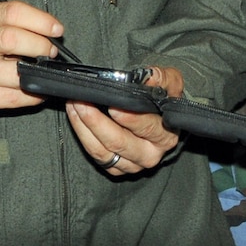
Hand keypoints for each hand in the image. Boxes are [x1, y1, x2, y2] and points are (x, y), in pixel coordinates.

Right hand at [0, 0, 63, 123]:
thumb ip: (18, 27)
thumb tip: (53, 35)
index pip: (13, 11)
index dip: (40, 20)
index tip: (57, 30)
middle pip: (10, 38)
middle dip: (39, 45)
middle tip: (51, 52)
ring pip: (13, 72)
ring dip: (37, 74)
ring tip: (44, 73)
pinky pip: (12, 97)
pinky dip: (31, 95)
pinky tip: (36, 91)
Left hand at [65, 65, 184, 177]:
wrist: (159, 115)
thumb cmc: (163, 98)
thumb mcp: (171, 83)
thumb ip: (163, 77)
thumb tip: (149, 77)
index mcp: (165, 136)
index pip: (146, 127)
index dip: (128, 117)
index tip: (112, 104)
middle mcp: (150, 154)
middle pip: (117, 142)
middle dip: (95, 120)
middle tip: (81, 101)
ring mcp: (132, 164)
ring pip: (101, 151)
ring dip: (83, 127)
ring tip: (74, 105)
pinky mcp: (116, 167)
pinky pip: (95, 155)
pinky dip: (82, 136)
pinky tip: (76, 118)